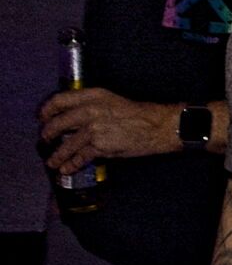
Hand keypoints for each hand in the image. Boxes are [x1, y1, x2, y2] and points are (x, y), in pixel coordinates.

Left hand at [39, 88, 175, 172]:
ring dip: (56, 155)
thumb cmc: (139, 114)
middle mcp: (90, 110)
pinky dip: (71, 165)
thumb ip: (91, 107)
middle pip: (57, 123)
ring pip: (66, 144)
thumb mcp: (112, 101)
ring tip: (52, 161)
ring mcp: (94, 129)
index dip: (47, 110)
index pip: (60, 100)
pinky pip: (79, 157)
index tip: (42, 117)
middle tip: (45, 139)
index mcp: (94, 95)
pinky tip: (67, 168)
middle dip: (47, 134)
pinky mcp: (99, 146)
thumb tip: (73, 119)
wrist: (157, 126)